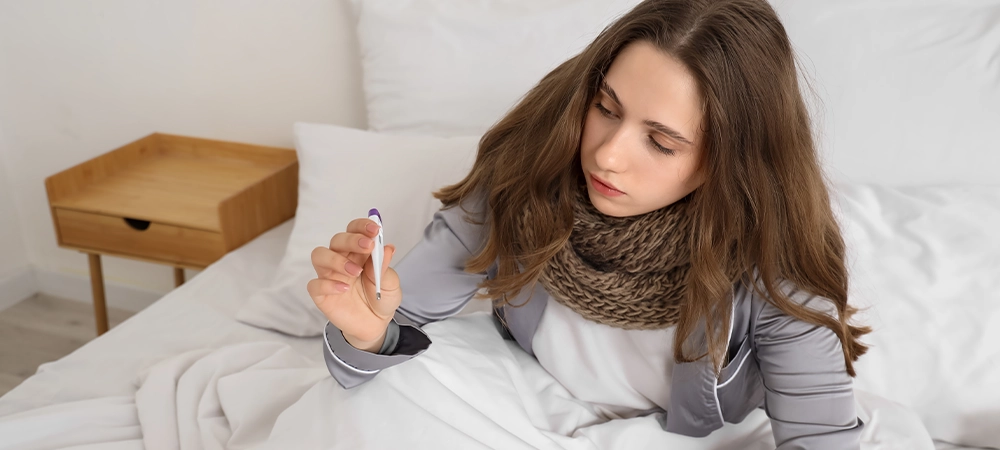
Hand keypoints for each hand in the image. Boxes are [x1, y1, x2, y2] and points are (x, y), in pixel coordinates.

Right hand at [307, 217, 399, 351]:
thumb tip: (387, 248)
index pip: (354, 230)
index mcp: (359, 252)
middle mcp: (341, 260)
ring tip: (355, 271)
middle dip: (351, 239)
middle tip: (368, 246)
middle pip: (337, 240)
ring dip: (337, 259)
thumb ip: (385, 267)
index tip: (375, 229)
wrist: (375, 325)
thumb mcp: (391, 284)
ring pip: (320, 256)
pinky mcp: (321, 294)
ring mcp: (330, 276)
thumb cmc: (381, 299)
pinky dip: (328, 284)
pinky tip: (344, 289)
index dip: (362, 226)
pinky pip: (315, 284)